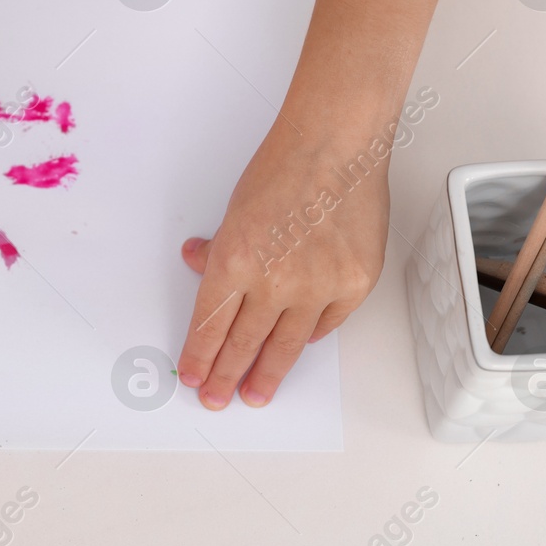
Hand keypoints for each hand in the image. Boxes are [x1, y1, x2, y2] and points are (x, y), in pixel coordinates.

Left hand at [176, 120, 388, 408]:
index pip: (209, 325)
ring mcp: (318, 287)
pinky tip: (297, 346)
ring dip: (268, 373)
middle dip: (226, 376)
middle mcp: (274, 282)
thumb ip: (219, 250)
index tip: (192, 376)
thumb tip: (198, 267)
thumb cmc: (283, 169)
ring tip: (256, 394)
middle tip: (217, 398)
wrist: (337, 147)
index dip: (199, 356)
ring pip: (286, 345)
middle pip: (243, 344)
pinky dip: (310, 335)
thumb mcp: (233, 210)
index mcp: (235, 262)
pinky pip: (326, 324)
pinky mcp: (353, 285)